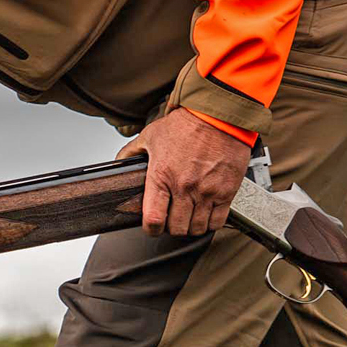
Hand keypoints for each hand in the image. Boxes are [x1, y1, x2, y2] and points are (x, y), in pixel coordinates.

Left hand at [115, 108, 251, 237]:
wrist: (219, 116)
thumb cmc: (185, 124)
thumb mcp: (150, 136)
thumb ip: (131, 152)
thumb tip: (118, 163)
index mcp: (162, 176)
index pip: (153, 219)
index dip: (150, 229)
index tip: (151, 227)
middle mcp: (185, 188)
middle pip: (176, 228)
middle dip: (171, 228)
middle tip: (171, 220)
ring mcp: (207, 191)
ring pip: (197, 228)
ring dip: (190, 227)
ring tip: (187, 217)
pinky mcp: (227, 192)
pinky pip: (218, 221)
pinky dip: (210, 223)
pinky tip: (205, 215)